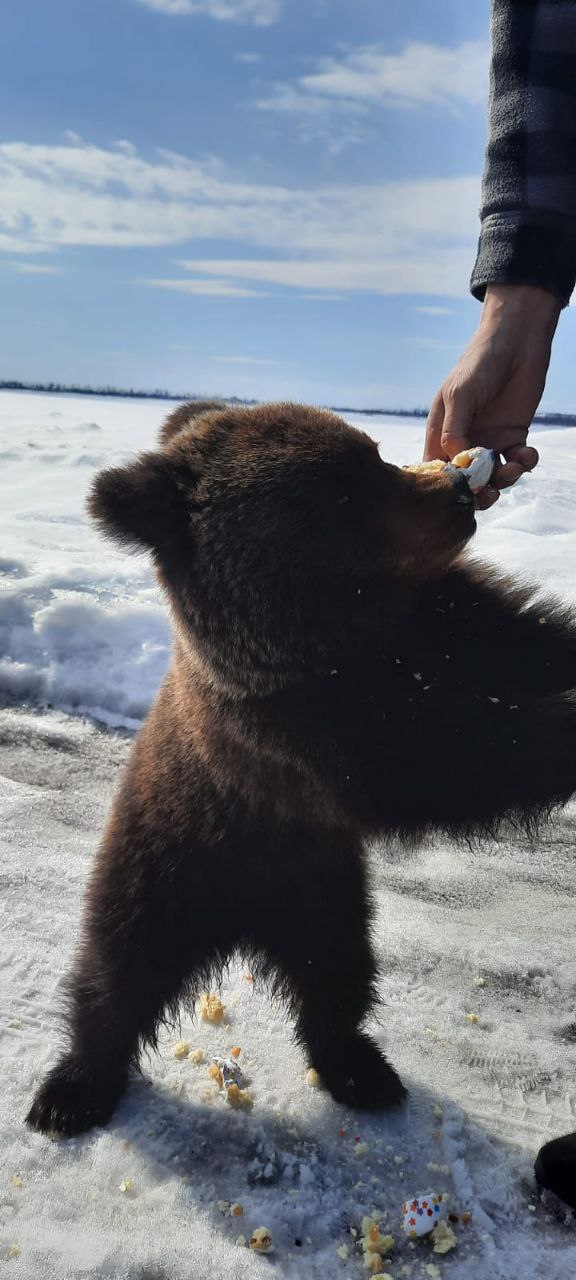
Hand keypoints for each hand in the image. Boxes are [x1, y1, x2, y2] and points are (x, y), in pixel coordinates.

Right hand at [424, 285, 560, 507]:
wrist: (517, 342)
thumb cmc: (479, 363)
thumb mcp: (460, 394)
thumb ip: (453, 430)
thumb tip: (456, 464)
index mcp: (441, 432)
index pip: (437, 469)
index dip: (446, 485)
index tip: (460, 490)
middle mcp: (464, 440)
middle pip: (466, 480)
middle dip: (478, 491)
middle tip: (490, 494)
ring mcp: (489, 440)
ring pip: (494, 475)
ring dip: (505, 479)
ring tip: (514, 467)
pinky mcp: (514, 436)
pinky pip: (518, 461)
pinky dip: (525, 463)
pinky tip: (528, 453)